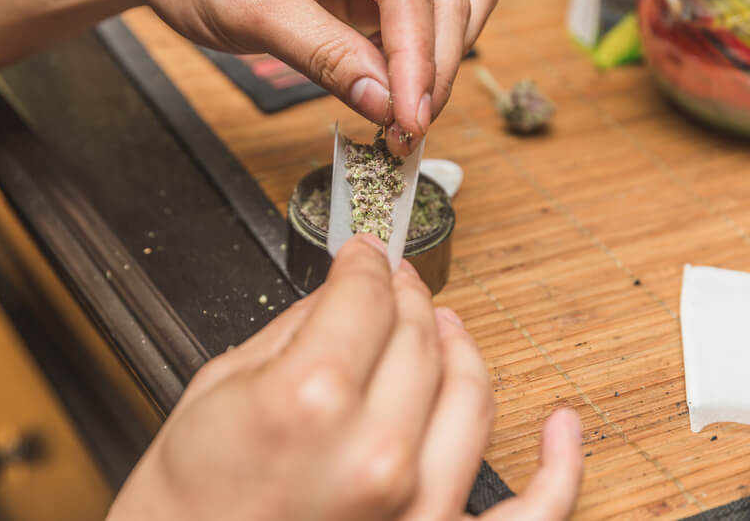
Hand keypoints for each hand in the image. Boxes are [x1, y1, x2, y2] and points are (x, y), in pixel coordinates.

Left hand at [87, 0, 500, 154]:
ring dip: (438, 58)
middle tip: (406, 133)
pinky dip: (420, 48)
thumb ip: (327, 57)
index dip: (417, 61)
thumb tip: (388, 105)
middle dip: (432, 67)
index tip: (410, 122)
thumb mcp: (253, 12)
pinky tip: (392, 85)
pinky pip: (428, 2)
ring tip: (400, 114)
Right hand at [106, 235, 582, 520]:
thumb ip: (296, 328)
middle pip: (420, 335)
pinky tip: (562, 426)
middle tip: (392, 281)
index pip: (367, 297)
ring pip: (470, 392)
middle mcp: (376, 452)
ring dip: (461, 345)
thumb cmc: (187, 501)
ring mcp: (417, 506)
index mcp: (311, 400)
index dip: (365, 263)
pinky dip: (560, 468)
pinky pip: (531, 512)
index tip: (363, 254)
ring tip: (446, 324)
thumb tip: (346, 292)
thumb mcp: (219, 387)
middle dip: (406, 295)